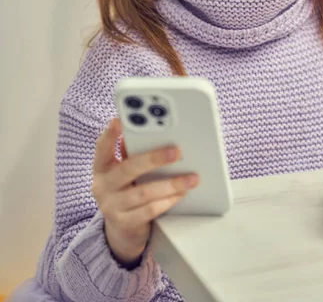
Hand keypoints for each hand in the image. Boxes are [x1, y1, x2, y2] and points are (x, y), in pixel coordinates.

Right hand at [92, 118, 198, 265]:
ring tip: (191, 178)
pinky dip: (168, 200)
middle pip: (129, 169)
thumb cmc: (125, 191)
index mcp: (101, 168)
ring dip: (170, 184)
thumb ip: (130, 153)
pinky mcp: (125, 223)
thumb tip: (144, 133)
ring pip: (144, 192)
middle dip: (155, 159)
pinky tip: (181, 193)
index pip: (102, 148)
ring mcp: (112, 207)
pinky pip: (150, 210)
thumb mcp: (122, 172)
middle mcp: (102, 186)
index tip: (119, 121)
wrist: (120, 231)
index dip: (109, 134)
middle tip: (177, 152)